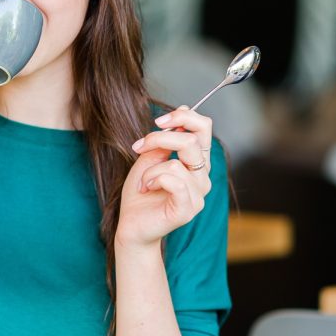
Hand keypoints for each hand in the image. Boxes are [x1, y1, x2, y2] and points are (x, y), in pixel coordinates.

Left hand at [117, 106, 212, 249]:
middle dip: (161, 138)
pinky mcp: (188, 209)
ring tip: (144, 182)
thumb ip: (167, 138)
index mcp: (197, 161)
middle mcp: (203, 176)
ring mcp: (198, 194)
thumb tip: (184, 110)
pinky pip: (173, 181)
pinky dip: (154, 179)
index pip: (204, 128)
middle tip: (139, 146)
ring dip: (150, 169)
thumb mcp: (150, 157)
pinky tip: (147, 188)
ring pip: (176, 163)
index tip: (158, 122)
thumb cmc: (141, 192)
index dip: (183, 117)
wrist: (131, 224)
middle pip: (193, 141)